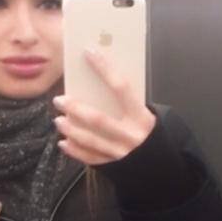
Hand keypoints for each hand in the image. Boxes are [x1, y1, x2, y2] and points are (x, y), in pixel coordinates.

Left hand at [52, 48, 155, 165]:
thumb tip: (96, 85)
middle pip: (98, 119)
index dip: (104, 69)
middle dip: (76, 108)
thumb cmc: (149, 135)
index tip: (88, 52)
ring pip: (91, 140)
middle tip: (59, 100)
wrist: (162, 168)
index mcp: (142, 117)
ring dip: (71, 129)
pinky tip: (64, 143)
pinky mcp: (114, 166)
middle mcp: (131, 135)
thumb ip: (127, 105)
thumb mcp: (145, 117)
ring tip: (58, 120)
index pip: (121, 87)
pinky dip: (75, 151)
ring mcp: (122, 153)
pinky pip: (90, 159)